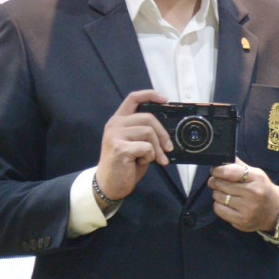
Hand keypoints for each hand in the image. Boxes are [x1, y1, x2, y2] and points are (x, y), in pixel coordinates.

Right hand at [94, 89, 172, 209]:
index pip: (133, 98)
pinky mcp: (119, 148)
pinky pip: (146, 147)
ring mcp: (115, 136)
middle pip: (148, 118)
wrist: (110, 184)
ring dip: (157, 148)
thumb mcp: (135, 142)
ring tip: (153, 158)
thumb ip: (145, 131)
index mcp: (119, 120)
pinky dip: (150, 157)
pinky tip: (141, 162)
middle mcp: (115, 125)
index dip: (150, 95)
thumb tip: (168, 129)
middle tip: (168, 148)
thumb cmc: (126, 163)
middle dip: (163, 134)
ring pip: (149, 132)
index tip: (165, 99)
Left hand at [209, 157, 278, 232]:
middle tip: (216, 181)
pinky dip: (219, 205)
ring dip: (217, 193)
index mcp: (257, 179)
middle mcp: (253, 194)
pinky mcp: (241, 221)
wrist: (275, 211)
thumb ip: (240, 166)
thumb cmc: (263, 190)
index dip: (218, 170)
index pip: (231, 172)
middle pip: (222, 185)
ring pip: (218, 197)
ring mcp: (247, 209)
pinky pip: (219, 210)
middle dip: (215, 181)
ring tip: (224, 193)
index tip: (215, 171)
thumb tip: (223, 159)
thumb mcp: (257, 174)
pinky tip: (226, 203)